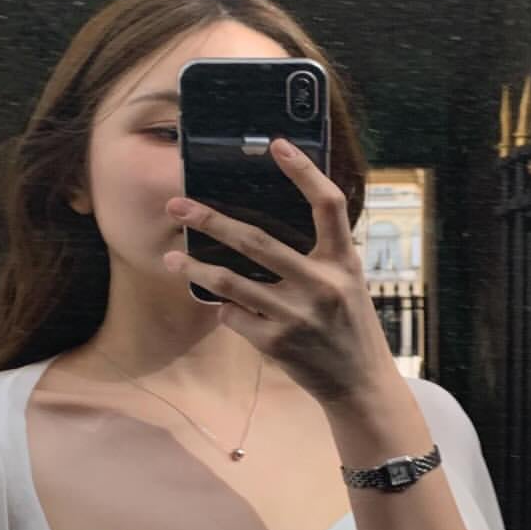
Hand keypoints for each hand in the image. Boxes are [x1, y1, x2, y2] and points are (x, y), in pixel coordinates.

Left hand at [162, 138, 398, 407]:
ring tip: (170, 258)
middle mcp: (322, 284)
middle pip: (256, 241)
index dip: (304, 172)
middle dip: (211, 221)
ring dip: (194, 269)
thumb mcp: (348, 282)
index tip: (277, 145)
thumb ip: (321, 254)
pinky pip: (234, 316)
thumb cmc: (349, 325)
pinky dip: (224, 309)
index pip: (329, 204)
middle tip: (177, 206)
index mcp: (343, 261)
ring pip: (230, 282)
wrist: (360, 384)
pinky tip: (220, 306)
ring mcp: (297, 315)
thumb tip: (267, 223)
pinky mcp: (277, 343)